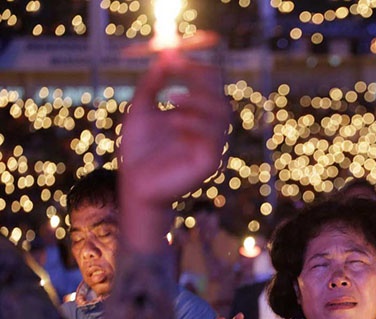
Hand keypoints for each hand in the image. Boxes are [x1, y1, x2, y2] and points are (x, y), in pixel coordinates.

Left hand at [120, 51, 230, 205]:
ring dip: (197, 101)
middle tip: (178, 72)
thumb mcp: (140, 110)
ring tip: (171, 98)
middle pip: (221, 98)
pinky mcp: (210, 163)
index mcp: (197, 118)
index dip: (198, 71)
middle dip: (201, 82)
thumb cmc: (138, 151)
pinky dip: (194, 123)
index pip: (211, 90)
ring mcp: (212, 148)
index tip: (176, 60)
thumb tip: (166, 56)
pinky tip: (173, 121)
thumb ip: (152, 84)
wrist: (134, 185)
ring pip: (221, 115)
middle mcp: (209, 133)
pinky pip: (213, 138)